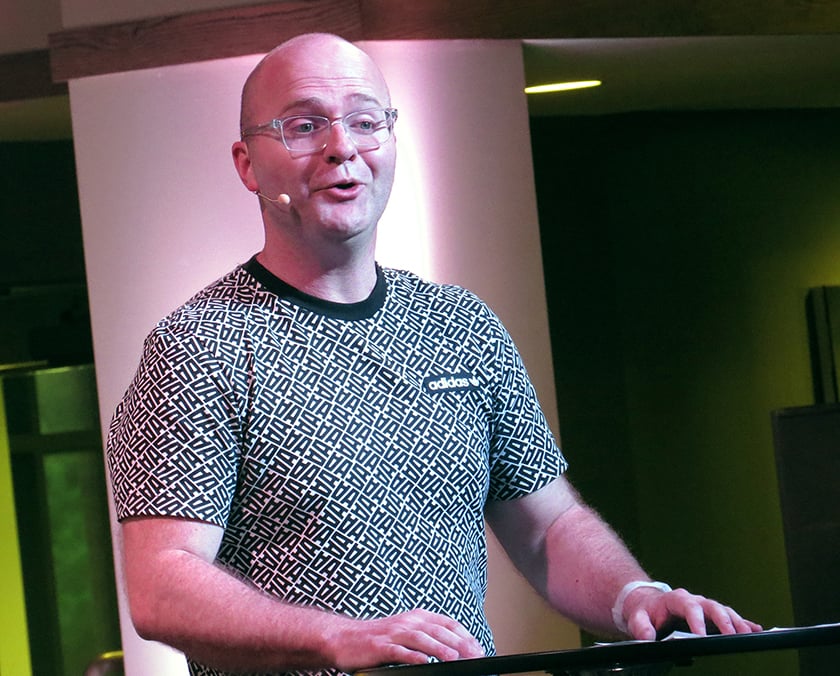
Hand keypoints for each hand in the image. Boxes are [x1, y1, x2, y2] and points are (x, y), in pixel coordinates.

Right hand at [328, 609, 485, 671]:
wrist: (343, 638)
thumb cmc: (377, 640)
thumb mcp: (405, 632)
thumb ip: (427, 637)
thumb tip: (454, 649)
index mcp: (417, 617)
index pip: (447, 623)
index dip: (465, 635)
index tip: (479, 649)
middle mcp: (408, 622)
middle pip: (438, 630)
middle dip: (459, 643)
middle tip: (475, 656)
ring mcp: (394, 633)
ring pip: (421, 638)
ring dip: (439, 648)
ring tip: (454, 658)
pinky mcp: (380, 647)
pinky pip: (399, 651)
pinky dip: (412, 656)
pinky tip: (423, 663)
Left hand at [623, 587, 762, 640]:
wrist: (648, 605)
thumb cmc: (644, 612)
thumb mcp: (637, 618)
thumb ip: (641, 627)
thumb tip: (647, 637)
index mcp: (675, 600)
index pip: (688, 606)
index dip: (696, 620)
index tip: (701, 636)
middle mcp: (694, 601)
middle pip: (712, 606)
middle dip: (723, 620)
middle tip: (732, 635)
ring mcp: (704, 607)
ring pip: (724, 611)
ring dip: (737, 622)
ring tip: (749, 634)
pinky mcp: (712, 616)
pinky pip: (730, 618)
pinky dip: (743, 623)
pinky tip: (756, 630)